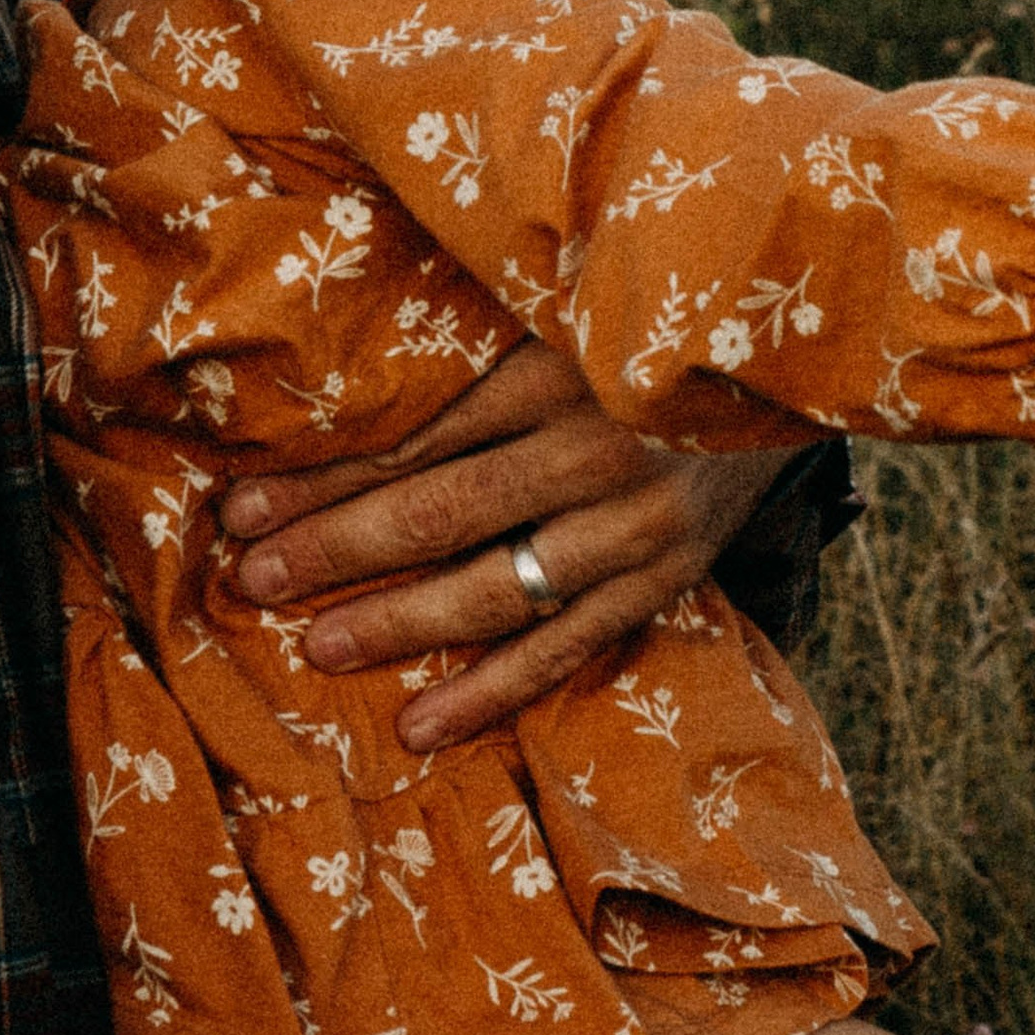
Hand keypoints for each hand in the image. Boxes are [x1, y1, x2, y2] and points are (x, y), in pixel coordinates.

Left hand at [219, 342, 816, 753]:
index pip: (413, 439)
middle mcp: (594, 447)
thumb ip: (474, 348)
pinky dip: (494, 690)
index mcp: (556, 368)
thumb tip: (338, 388)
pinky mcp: (669, 577)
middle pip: (439, 512)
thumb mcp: (564, 308)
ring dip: (397, 624)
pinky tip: (421, 725)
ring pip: (495, 589)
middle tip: (251, 582)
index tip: (238, 509)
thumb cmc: (647, 324)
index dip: (320, 479)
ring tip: (316, 652)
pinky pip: (568, 647)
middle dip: (334, 551)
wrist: (796, 354)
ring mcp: (635, 523)